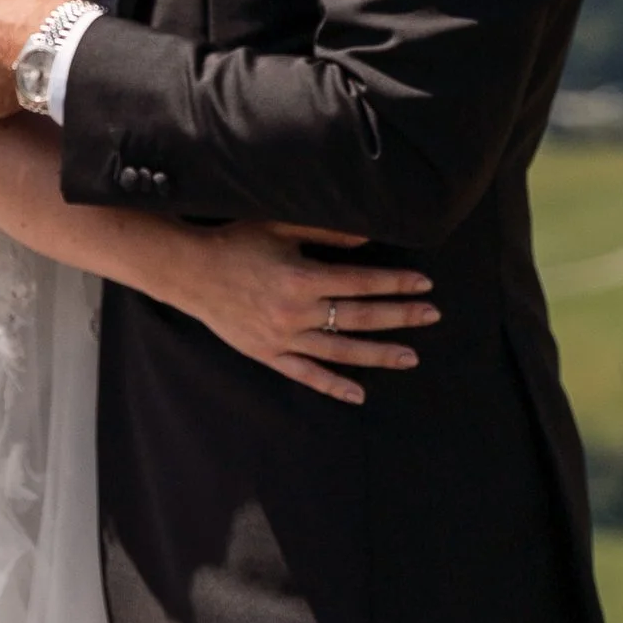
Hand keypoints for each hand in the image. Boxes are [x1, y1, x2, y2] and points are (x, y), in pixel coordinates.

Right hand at [167, 223, 438, 405]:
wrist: (190, 272)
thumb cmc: (236, 243)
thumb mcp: (280, 228)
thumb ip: (326, 234)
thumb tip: (368, 238)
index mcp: (303, 277)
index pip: (362, 282)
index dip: (396, 283)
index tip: (424, 284)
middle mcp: (297, 312)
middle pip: (360, 317)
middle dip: (400, 316)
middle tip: (432, 316)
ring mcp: (283, 337)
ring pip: (341, 351)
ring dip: (379, 355)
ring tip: (411, 357)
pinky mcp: (268, 354)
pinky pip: (306, 375)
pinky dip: (333, 386)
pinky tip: (359, 394)